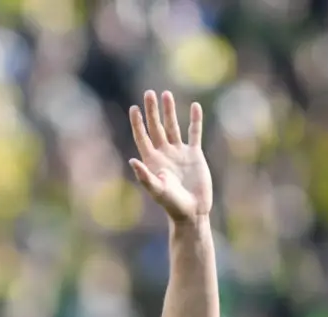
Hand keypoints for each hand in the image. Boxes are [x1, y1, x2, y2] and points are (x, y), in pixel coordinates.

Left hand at [128, 90, 212, 220]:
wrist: (192, 211)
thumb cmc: (171, 204)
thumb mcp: (157, 190)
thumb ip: (145, 176)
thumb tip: (132, 161)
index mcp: (152, 160)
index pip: (142, 137)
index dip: (137, 123)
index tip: (134, 108)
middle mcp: (164, 153)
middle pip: (156, 127)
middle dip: (152, 111)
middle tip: (148, 93)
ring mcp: (179, 152)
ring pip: (173, 127)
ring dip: (169, 111)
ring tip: (166, 94)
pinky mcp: (194, 154)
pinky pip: (194, 133)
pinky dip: (195, 121)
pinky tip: (195, 107)